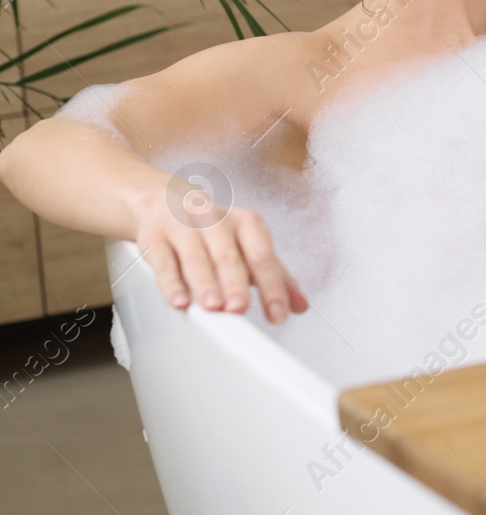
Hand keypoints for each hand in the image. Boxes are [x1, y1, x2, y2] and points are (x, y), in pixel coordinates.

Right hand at [133, 184, 308, 322]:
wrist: (165, 200)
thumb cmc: (214, 230)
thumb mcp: (247, 245)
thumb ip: (273, 275)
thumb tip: (300, 305)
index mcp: (247, 224)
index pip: (263, 257)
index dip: (272, 286)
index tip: (278, 314)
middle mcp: (217, 222)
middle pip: (229, 256)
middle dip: (235, 283)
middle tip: (239, 308)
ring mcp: (184, 228)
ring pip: (197, 258)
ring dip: (205, 283)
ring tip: (213, 307)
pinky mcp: (155, 237)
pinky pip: (164, 262)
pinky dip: (171, 283)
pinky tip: (179, 301)